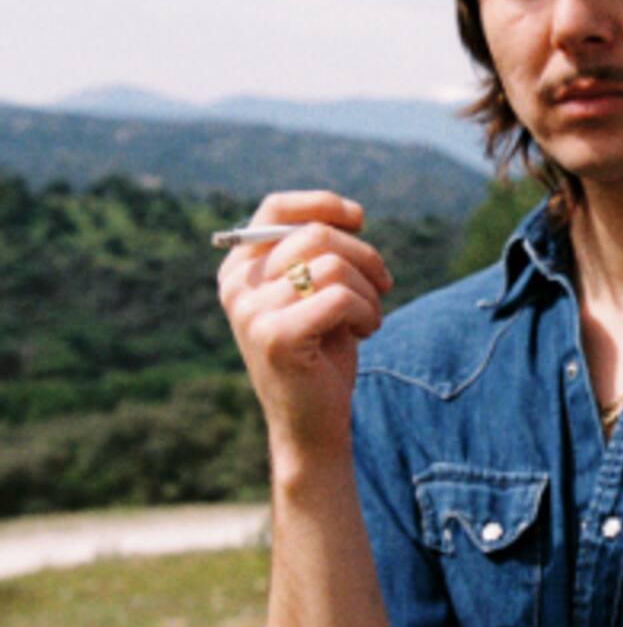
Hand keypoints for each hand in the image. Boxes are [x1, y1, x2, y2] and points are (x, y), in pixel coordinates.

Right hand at [217, 191, 392, 469]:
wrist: (313, 423)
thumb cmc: (321, 352)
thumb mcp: (315, 293)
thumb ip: (316, 253)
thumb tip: (349, 214)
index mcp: (239, 269)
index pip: (274, 209)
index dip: (321, 203)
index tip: (358, 217)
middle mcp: (236, 287)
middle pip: (315, 234)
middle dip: (364, 255)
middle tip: (383, 284)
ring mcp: (251, 312)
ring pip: (333, 265)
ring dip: (369, 290)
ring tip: (368, 317)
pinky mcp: (276, 336)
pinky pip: (340, 297)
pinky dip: (366, 312)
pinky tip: (364, 332)